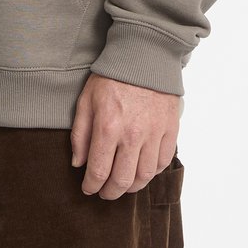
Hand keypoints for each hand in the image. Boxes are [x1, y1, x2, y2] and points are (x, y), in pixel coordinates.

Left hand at [70, 74, 180, 198]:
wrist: (143, 55)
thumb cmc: (112, 76)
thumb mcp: (86, 99)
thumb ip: (80, 133)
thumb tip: (78, 163)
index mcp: (108, 126)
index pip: (99, 171)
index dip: (91, 186)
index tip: (88, 188)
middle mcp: (132, 135)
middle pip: (122, 181)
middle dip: (110, 192)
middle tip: (104, 192)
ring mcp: (154, 133)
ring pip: (144, 176)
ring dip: (132, 187)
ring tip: (124, 185)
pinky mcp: (170, 129)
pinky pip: (163, 162)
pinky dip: (152, 172)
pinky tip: (142, 169)